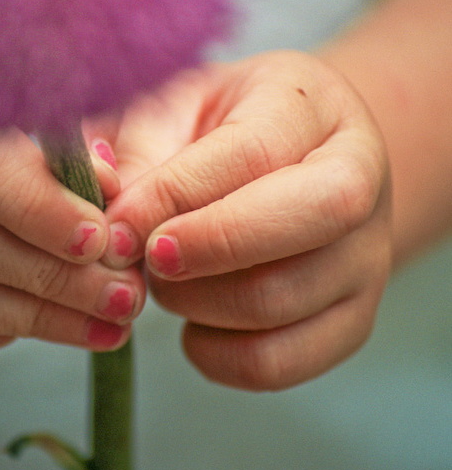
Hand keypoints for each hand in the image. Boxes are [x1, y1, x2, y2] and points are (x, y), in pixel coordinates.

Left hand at [100, 51, 391, 389]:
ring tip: (163, 278)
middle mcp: (361, 178)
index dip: (177, 194)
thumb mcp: (175, 111)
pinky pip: (280, 362)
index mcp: (311, 107)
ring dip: (196, 302)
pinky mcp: (351, 321)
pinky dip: (215, 355)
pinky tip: (192, 324)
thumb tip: (103, 201)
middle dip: (208, 246)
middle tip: (147, 254)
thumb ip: (137, 150)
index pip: (253, 152)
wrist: (289, 161)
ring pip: (280, 301)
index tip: (118, 223)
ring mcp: (366, 257)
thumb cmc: (219, 131)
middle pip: (311, 219)